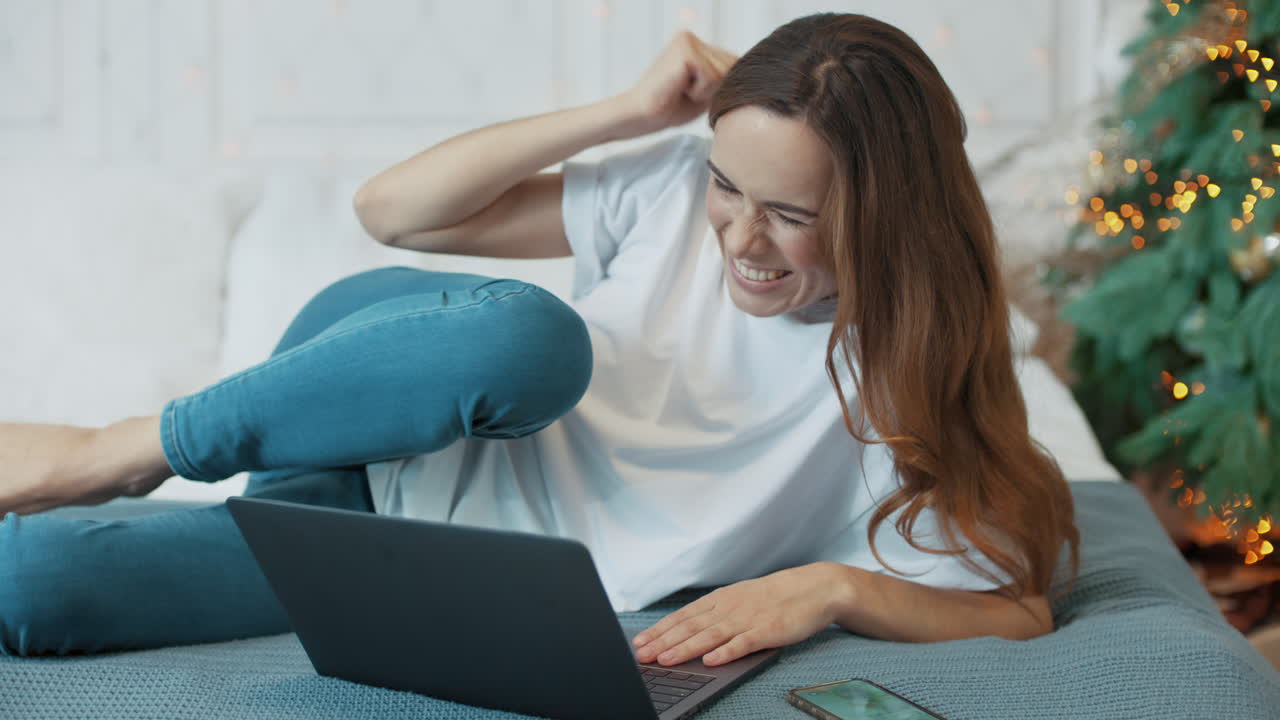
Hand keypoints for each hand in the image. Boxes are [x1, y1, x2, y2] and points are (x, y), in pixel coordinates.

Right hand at [615, 30, 738, 136]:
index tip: (689, 93)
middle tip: (683, 93)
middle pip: (731, 67)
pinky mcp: (685, 51)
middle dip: (713, 89)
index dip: (718, 87)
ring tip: (680, 91)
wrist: (640, 116)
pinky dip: (699, 91)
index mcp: (695, 45)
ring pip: (723, 73)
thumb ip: (723, 77)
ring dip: (705, 91)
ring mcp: (688, 41)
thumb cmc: (669, 108)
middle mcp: (691, 37)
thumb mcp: (705, 90)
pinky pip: (712, 78)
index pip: (732, 64)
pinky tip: (678, 89)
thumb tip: (750, 71)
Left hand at [632, 562, 846, 666]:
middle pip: (690, 626)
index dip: (660, 629)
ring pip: (710, 636)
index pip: (683, 616)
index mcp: (721, 599)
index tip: (640, 642)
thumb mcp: (741, 598)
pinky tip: (710, 661)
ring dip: (685, 648)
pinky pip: (742, 644)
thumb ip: (717, 612)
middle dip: (663, 641)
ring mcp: (747, 619)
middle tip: (642, 655)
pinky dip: (725, 652)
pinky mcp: (767, 631)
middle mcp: (729, 607)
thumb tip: (689, 628)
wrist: (813, 588)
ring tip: (665, 659)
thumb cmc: (775, 596)